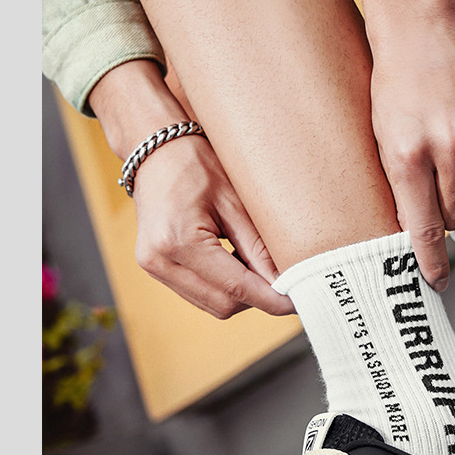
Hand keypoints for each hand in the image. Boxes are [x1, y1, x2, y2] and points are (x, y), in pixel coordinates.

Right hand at [89, 60, 293, 318]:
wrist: (154, 149)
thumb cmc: (196, 163)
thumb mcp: (236, 201)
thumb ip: (260, 248)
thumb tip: (287, 283)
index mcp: (179, 242)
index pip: (236, 289)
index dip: (272, 299)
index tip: (300, 300)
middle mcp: (160, 261)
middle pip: (224, 305)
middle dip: (259, 299)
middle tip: (288, 283)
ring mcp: (154, 268)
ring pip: (212, 305)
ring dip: (242, 296)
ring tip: (261, 268)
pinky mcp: (156, 268)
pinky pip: (200, 294)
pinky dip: (224, 288)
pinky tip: (238, 264)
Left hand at [360, 0, 454, 289]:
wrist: (422, 31)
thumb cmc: (393, 84)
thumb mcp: (380, 139)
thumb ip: (398, 186)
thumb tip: (414, 233)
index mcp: (406, 155)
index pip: (423, 228)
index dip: (430, 262)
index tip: (435, 283)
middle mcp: (446, 147)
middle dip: (444, 216)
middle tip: (433, 191)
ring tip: (449, 162)